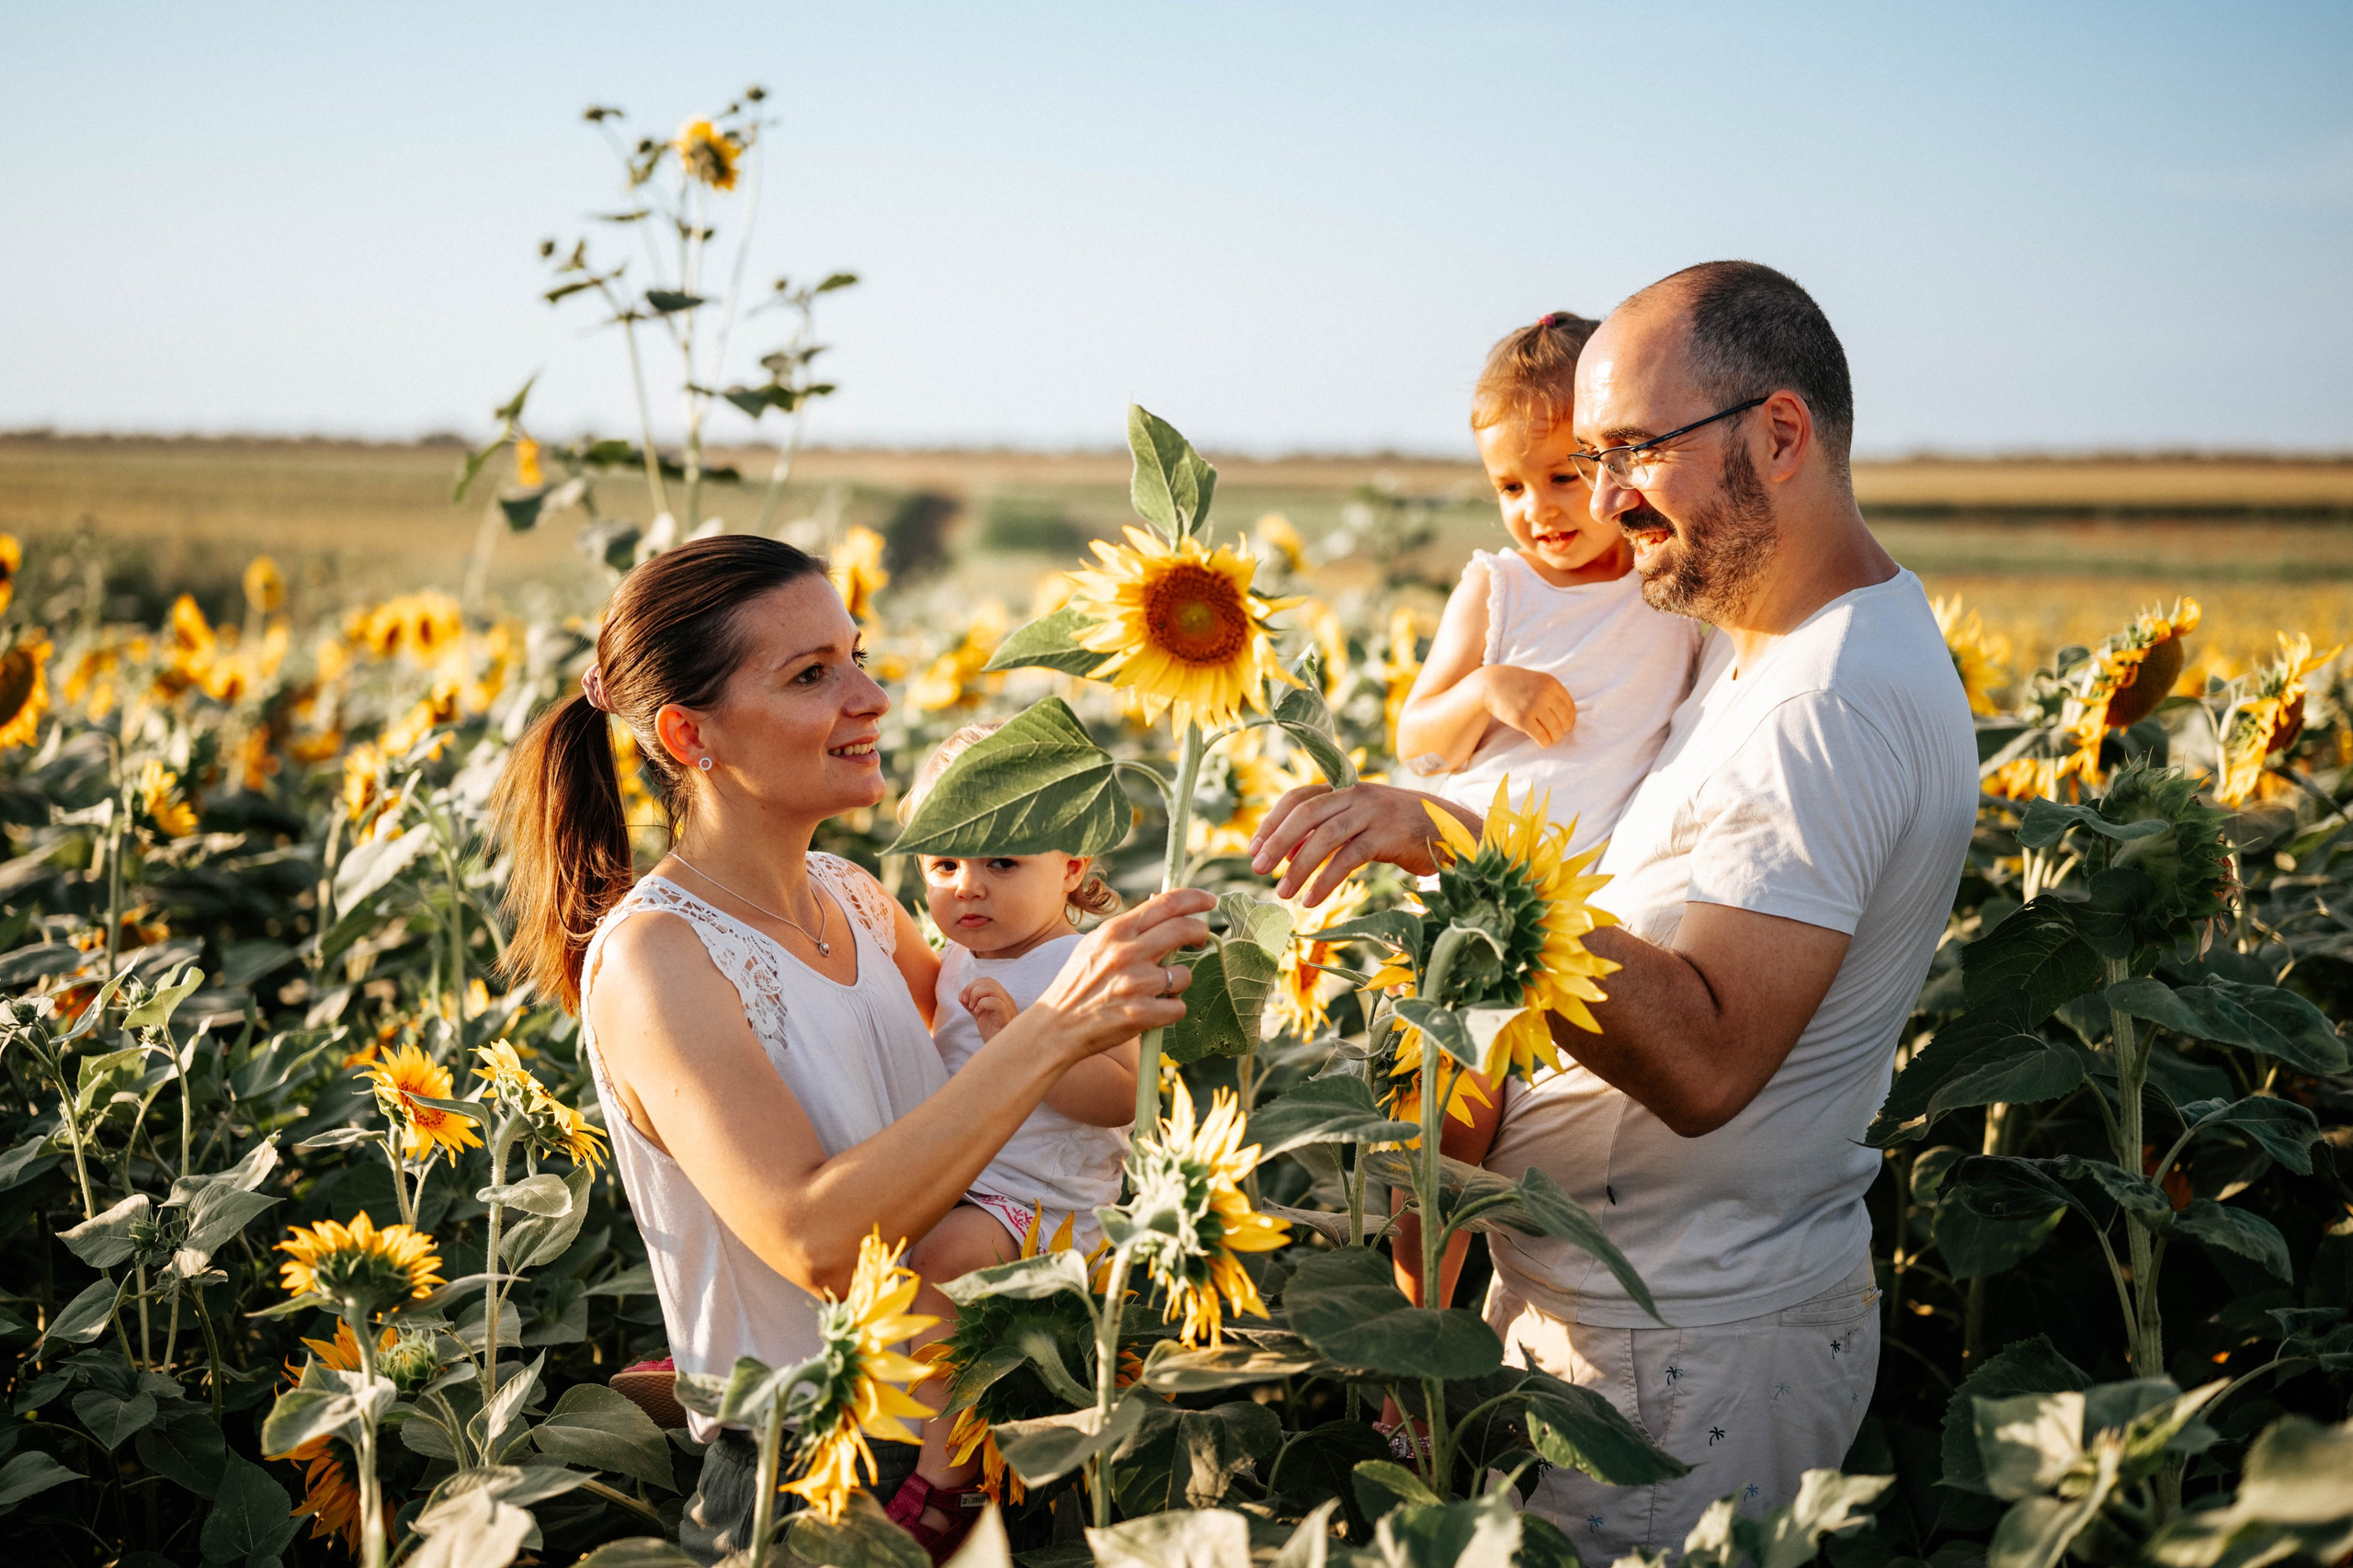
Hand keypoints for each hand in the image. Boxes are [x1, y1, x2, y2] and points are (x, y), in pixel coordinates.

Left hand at [959, 978, 1017, 1041]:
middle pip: (989, 981)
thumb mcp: (980, 1017)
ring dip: (976, 995)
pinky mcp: (1006, 1016)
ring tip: (972, 1008)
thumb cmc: (993, 1035)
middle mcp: (1007, 1000)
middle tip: (965, 1002)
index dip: (972, 985)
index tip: (962, 998)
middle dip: (971, 988)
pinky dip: (982, 1004)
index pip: (988, 980)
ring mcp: (1008, 1007)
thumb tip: (962, 997)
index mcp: (1002, 998)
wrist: (1000, 1051)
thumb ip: (973, 1006)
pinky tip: (978, 1013)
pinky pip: (995, 1002)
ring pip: (992, 988)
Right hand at [1026, 889, 1213, 1057]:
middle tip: (1200, 939)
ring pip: (1184, 974)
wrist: (1056, 1026)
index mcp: (1115, 931)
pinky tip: (1151, 1011)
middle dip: (1200, 933)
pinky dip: (1170, 1011)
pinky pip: (1178, 1007)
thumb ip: (1127, 928)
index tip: (1209, 900)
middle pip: (1184, 930)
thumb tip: (1161, 906)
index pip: (1166, 903)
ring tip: (1156, 990)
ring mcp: (1135, 984)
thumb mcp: (1094, 945)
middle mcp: (1127, 952)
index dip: (1195, 899)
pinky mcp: (1141, 1014)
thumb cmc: (1078, 984)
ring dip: (1177, 982)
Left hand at [1247, 782, 1480, 904]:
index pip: (1298, 798)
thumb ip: (1326, 834)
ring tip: (1282, 893)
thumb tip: (1287, 857)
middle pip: (1305, 813)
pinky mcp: (1388, 835)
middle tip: (1257, 868)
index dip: (1272, 822)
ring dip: (1298, 867)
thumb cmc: (1399, 832)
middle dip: (1277, 841)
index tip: (1253, 849)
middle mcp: (1356, 794)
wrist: (1450, 831)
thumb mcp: (1360, 826)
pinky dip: (1326, 880)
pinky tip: (1312, 900)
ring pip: (1325, 836)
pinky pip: (1348, 858)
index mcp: (1345, 788)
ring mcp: (1373, 812)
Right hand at [1482, 664, 1575, 746]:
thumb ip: (1553, 693)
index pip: (1570, 707)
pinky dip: (1544, 742)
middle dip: (1562, 730)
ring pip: (1555, 730)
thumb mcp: (1538, 681)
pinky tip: (1541, 742)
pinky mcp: (1522, 719)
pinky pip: (1541, 737)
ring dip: (1554, 738)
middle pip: (1565, 720)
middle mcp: (1545, 694)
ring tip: (1549, 739)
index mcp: (1551, 684)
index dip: (1570, 719)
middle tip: (1557, 734)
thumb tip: (1570, 717)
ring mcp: (1533, 706)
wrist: (1491, 685)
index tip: (1565, 725)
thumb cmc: (1517, 685)